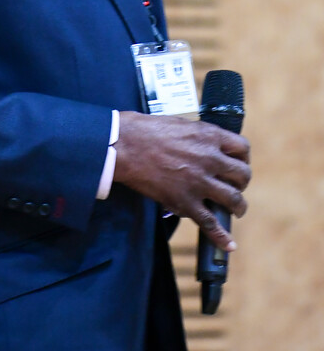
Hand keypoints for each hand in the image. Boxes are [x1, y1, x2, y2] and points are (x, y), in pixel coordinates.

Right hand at [114, 111, 250, 250]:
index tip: (238, 164)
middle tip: (235, 186)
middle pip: (243, 175)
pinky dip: (221, 237)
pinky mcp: (185, 202)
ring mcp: (199, 182)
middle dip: (241, 183)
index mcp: (209, 136)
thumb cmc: (146, 130)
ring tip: (235, 210)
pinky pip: (211, 223)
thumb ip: (199, 136)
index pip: (243, 148)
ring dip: (238, 207)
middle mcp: (210, 159)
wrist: (125, 145)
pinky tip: (229, 244)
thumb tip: (208, 145)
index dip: (243, 158)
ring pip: (234, 200)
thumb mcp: (180, 124)